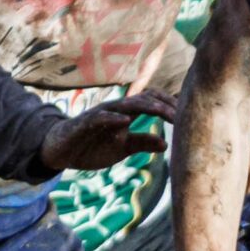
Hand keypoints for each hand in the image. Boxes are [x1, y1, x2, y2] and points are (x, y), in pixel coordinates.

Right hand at [41, 90, 177, 172]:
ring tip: (160, 111)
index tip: (188, 118)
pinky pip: (99, 118)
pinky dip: (113, 119)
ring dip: (143, 106)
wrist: (61, 151)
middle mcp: (115, 109)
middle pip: (143, 100)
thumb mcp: (122, 148)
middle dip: (162, 106)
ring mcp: (100, 114)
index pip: (152, 103)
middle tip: (181, 115)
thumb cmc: (92, 146)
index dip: (169, 108)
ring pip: (124, 105)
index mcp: (126, 114)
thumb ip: (142, 142)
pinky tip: (125, 122)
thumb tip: (166, 144)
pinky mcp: (84, 123)